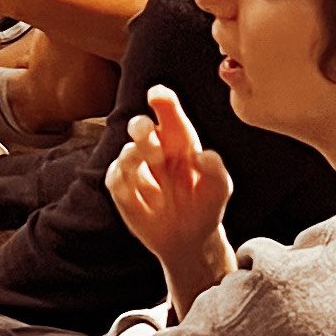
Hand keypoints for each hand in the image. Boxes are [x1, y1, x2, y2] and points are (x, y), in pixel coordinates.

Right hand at [104, 83, 233, 318]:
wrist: (190, 240)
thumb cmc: (206, 207)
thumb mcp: (219, 190)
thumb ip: (215, 170)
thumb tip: (203, 155)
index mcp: (180, 143)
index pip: (169, 116)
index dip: (163, 102)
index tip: (157, 94)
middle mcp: (156, 151)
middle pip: (141, 128)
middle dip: (142, 128)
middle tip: (148, 134)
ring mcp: (137, 170)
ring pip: (126, 153)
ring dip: (135, 158)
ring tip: (153, 178)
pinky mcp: (123, 191)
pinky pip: (115, 179)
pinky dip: (124, 182)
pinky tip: (141, 195)